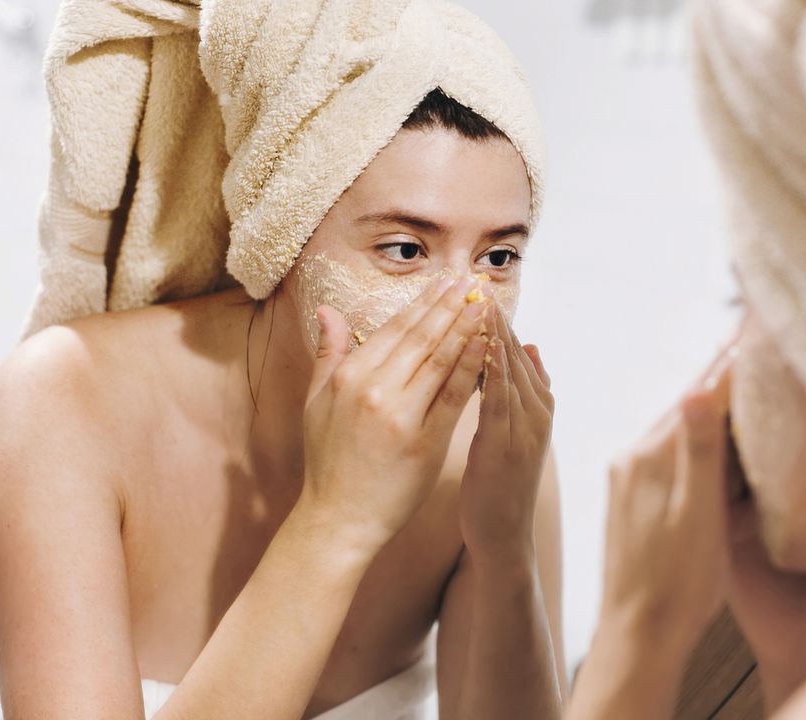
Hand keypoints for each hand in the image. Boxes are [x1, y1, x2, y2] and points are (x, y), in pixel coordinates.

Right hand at [296, 276, 491, 554]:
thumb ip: (327, 353)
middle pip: (421, 337)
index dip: (424, 303)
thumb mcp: (316, 402)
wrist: (339, 518)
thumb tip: (329, 310)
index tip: (446, 282)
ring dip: (467, 327)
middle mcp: (374, 389)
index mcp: (350, 376)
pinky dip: (473, 367)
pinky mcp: (426, 441)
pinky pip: (454, 396)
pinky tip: (489, 345)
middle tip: (474, 281)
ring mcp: (401, 414)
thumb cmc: (329, 461)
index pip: (395, 329)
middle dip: (450, 305)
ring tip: (487, 304)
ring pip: (441, 360)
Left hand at [458, 308, 554, 565]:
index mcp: (538, 406)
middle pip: (516, 354)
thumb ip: (521, 392)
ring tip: (478, 303)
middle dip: (496, 319)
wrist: (503, 534)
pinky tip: (478, 348)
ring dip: (495, 336)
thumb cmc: (499, 483)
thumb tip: (531, 348)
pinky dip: (490, 370)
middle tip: (477, 284)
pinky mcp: (506, 444)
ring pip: (510, 370)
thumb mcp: (513, 431)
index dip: (500, 321)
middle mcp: (537, 412)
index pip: (518, 352)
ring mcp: (525, 428)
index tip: (480, 291)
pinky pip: (497, 399)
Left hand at [596, 346, 734, 652]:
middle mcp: (632, 459)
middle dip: (718, 375)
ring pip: (677, 430)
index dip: (728, 364)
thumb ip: (699, 454)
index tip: (751, 326)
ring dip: (706, 405)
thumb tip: (697, 389)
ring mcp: (628, 478)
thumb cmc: (676, 586)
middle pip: (685, 407)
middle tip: (748, 336)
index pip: (697, 398)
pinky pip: (669, 454)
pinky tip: (709, 433)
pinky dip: (694, 437)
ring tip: (734, 373)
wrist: (636, 635)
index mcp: (650, 458)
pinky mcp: (630, 498)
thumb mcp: (698, 519)